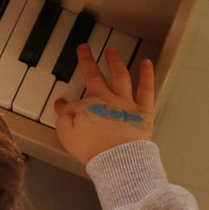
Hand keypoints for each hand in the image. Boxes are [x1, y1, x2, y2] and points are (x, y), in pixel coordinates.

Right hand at [54, 44, 153, 164]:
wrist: (119, 160)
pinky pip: (146, 89)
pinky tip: (147, 63)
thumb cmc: (95, 150)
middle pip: (94, 76)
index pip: (73, 102)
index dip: (65, 104)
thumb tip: (61, 107)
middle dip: (87, 61)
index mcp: (88, 107)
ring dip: (115, 61)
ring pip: (120, 76)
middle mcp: (106, 100)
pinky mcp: (143, 111)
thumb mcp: (68, 135)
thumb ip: (63, 118)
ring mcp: (126, 104)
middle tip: (84, 49)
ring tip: (112, 51)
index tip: (61, 103)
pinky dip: (147, 74)